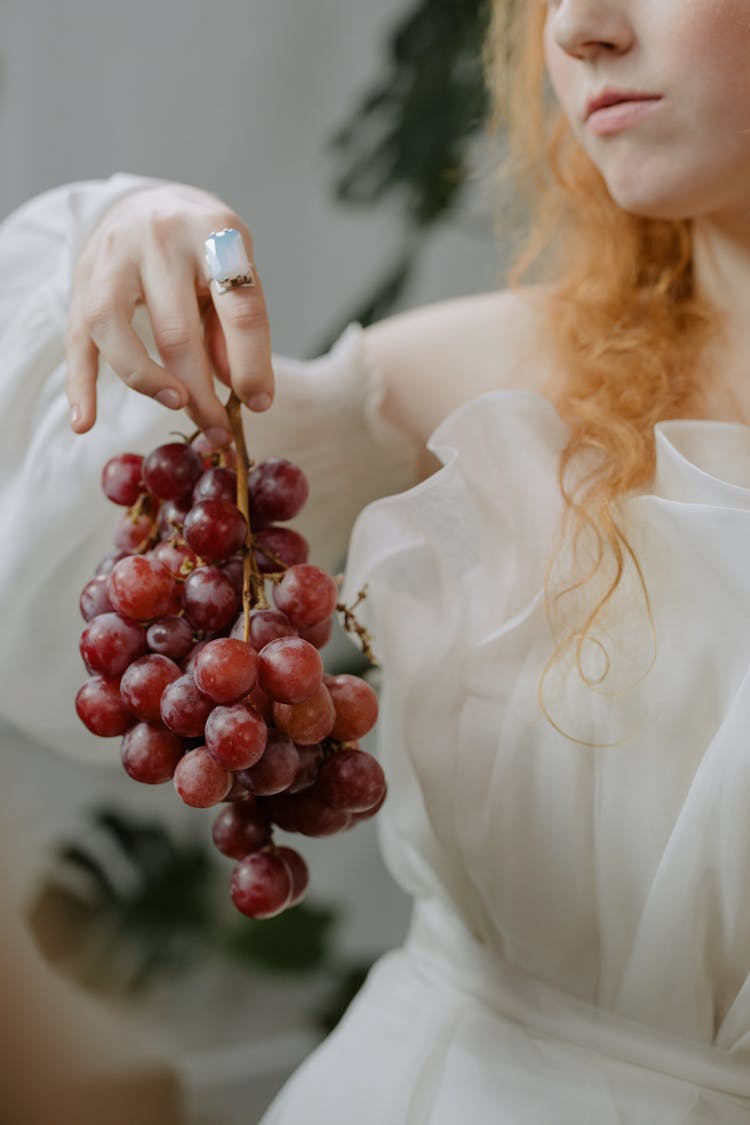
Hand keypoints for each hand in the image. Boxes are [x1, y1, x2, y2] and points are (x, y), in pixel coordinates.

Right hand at [65, 183, 273, 442]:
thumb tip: (241, 391)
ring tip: (175, 405)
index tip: (258, 404)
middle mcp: (159, 239)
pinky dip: (80, 385)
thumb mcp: (235, 272)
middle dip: (200, 391)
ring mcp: (112, 258)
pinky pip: (76, 339)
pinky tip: (85, 422)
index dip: (251, 363)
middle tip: (218, 429)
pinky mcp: (82, 282)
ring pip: (114, 329)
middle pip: (176, 330)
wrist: (153, 201)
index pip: (238, 308)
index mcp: (213, 233)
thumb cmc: (204, 250)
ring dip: (145, 380)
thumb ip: (234, 326)